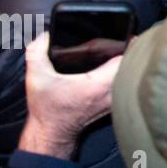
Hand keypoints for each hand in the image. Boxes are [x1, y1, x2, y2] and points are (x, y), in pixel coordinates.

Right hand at [17, 32, 121, 159]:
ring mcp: (113, 100)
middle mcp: (111, 93)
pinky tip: (110, 67)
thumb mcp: (36, 78)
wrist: (51, 133)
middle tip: (120, 39)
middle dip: (127, 50)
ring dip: (124, 62)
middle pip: (130, 64)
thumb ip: (37, 53)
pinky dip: (120, 74)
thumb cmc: (47, 109)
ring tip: (116, 50)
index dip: (126, 44)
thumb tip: (44, 35)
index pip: (125, 59)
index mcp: (97, 85)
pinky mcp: (112, 104)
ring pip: (128, 74)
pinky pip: (123, 83)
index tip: (124, 34)